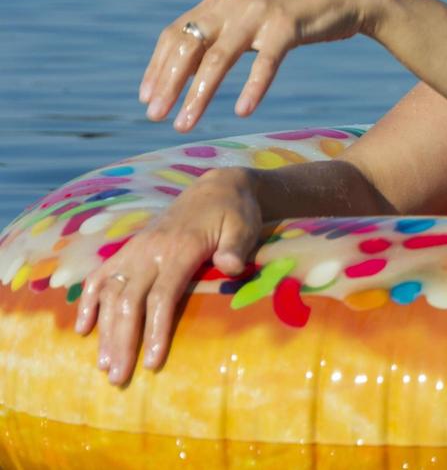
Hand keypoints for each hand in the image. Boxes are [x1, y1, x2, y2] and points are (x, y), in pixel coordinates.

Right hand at [74, 168, 261, 385]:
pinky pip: (102, 275)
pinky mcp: (131, 249)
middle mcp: (150, 250)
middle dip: (122, 341)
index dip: (154, 330)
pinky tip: (83, 328)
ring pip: (112, 293)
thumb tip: (230, 267)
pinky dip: (88, 300)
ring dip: (105, 330)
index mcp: (180, 248)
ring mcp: (136, 250)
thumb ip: (236, 247)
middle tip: (119, 378)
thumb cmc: (235, 213)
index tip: (152, 363)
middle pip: (130, 301)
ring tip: (104, 365)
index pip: (162, 296)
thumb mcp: (244, 226)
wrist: (219, 187)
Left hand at [139, 0, 387, 131]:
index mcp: (220, 1)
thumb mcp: (251, 16)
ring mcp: (260, 13)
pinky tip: (242, 111)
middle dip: (168, 84)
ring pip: (219, 58)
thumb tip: (189, 65)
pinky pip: (265, 62)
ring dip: (198, 94)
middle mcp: (234, 3)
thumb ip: (223, 31)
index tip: (146, 99)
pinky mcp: (288, 26)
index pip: (175, 34)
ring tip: (185, 123)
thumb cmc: (296, 13)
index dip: (157, 67)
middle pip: (188, 46)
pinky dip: (252, 87)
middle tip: (156, 117)